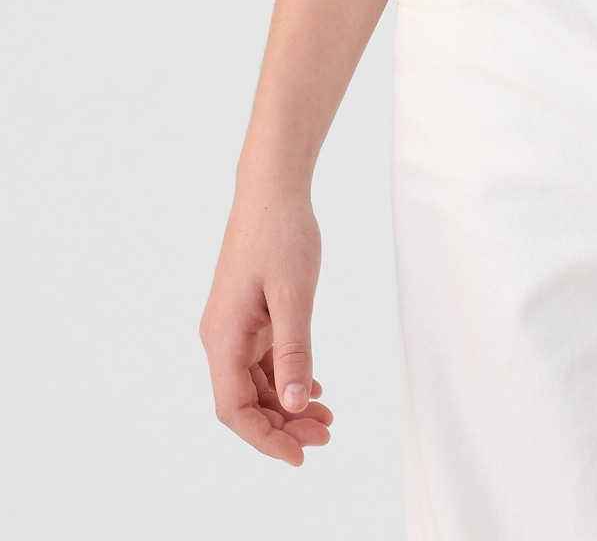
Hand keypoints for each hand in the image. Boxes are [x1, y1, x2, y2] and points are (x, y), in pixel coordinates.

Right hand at [200, 186, 333, 464]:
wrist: (272, 189)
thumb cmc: (281, 233)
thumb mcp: (293, 294)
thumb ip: (294, 350)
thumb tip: (293, 404)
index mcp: (223, 337)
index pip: (235, 409)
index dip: (265, 438)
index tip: (300, 455)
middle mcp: (222, 337)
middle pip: (245, 402)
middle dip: (282, 426)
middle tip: (326, 435)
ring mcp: (234, 327)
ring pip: (256, 384)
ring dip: (287, 405)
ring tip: (327, 417)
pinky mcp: (249, 315)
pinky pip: (263, 361)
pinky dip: (287, 379)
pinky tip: (313, 388)